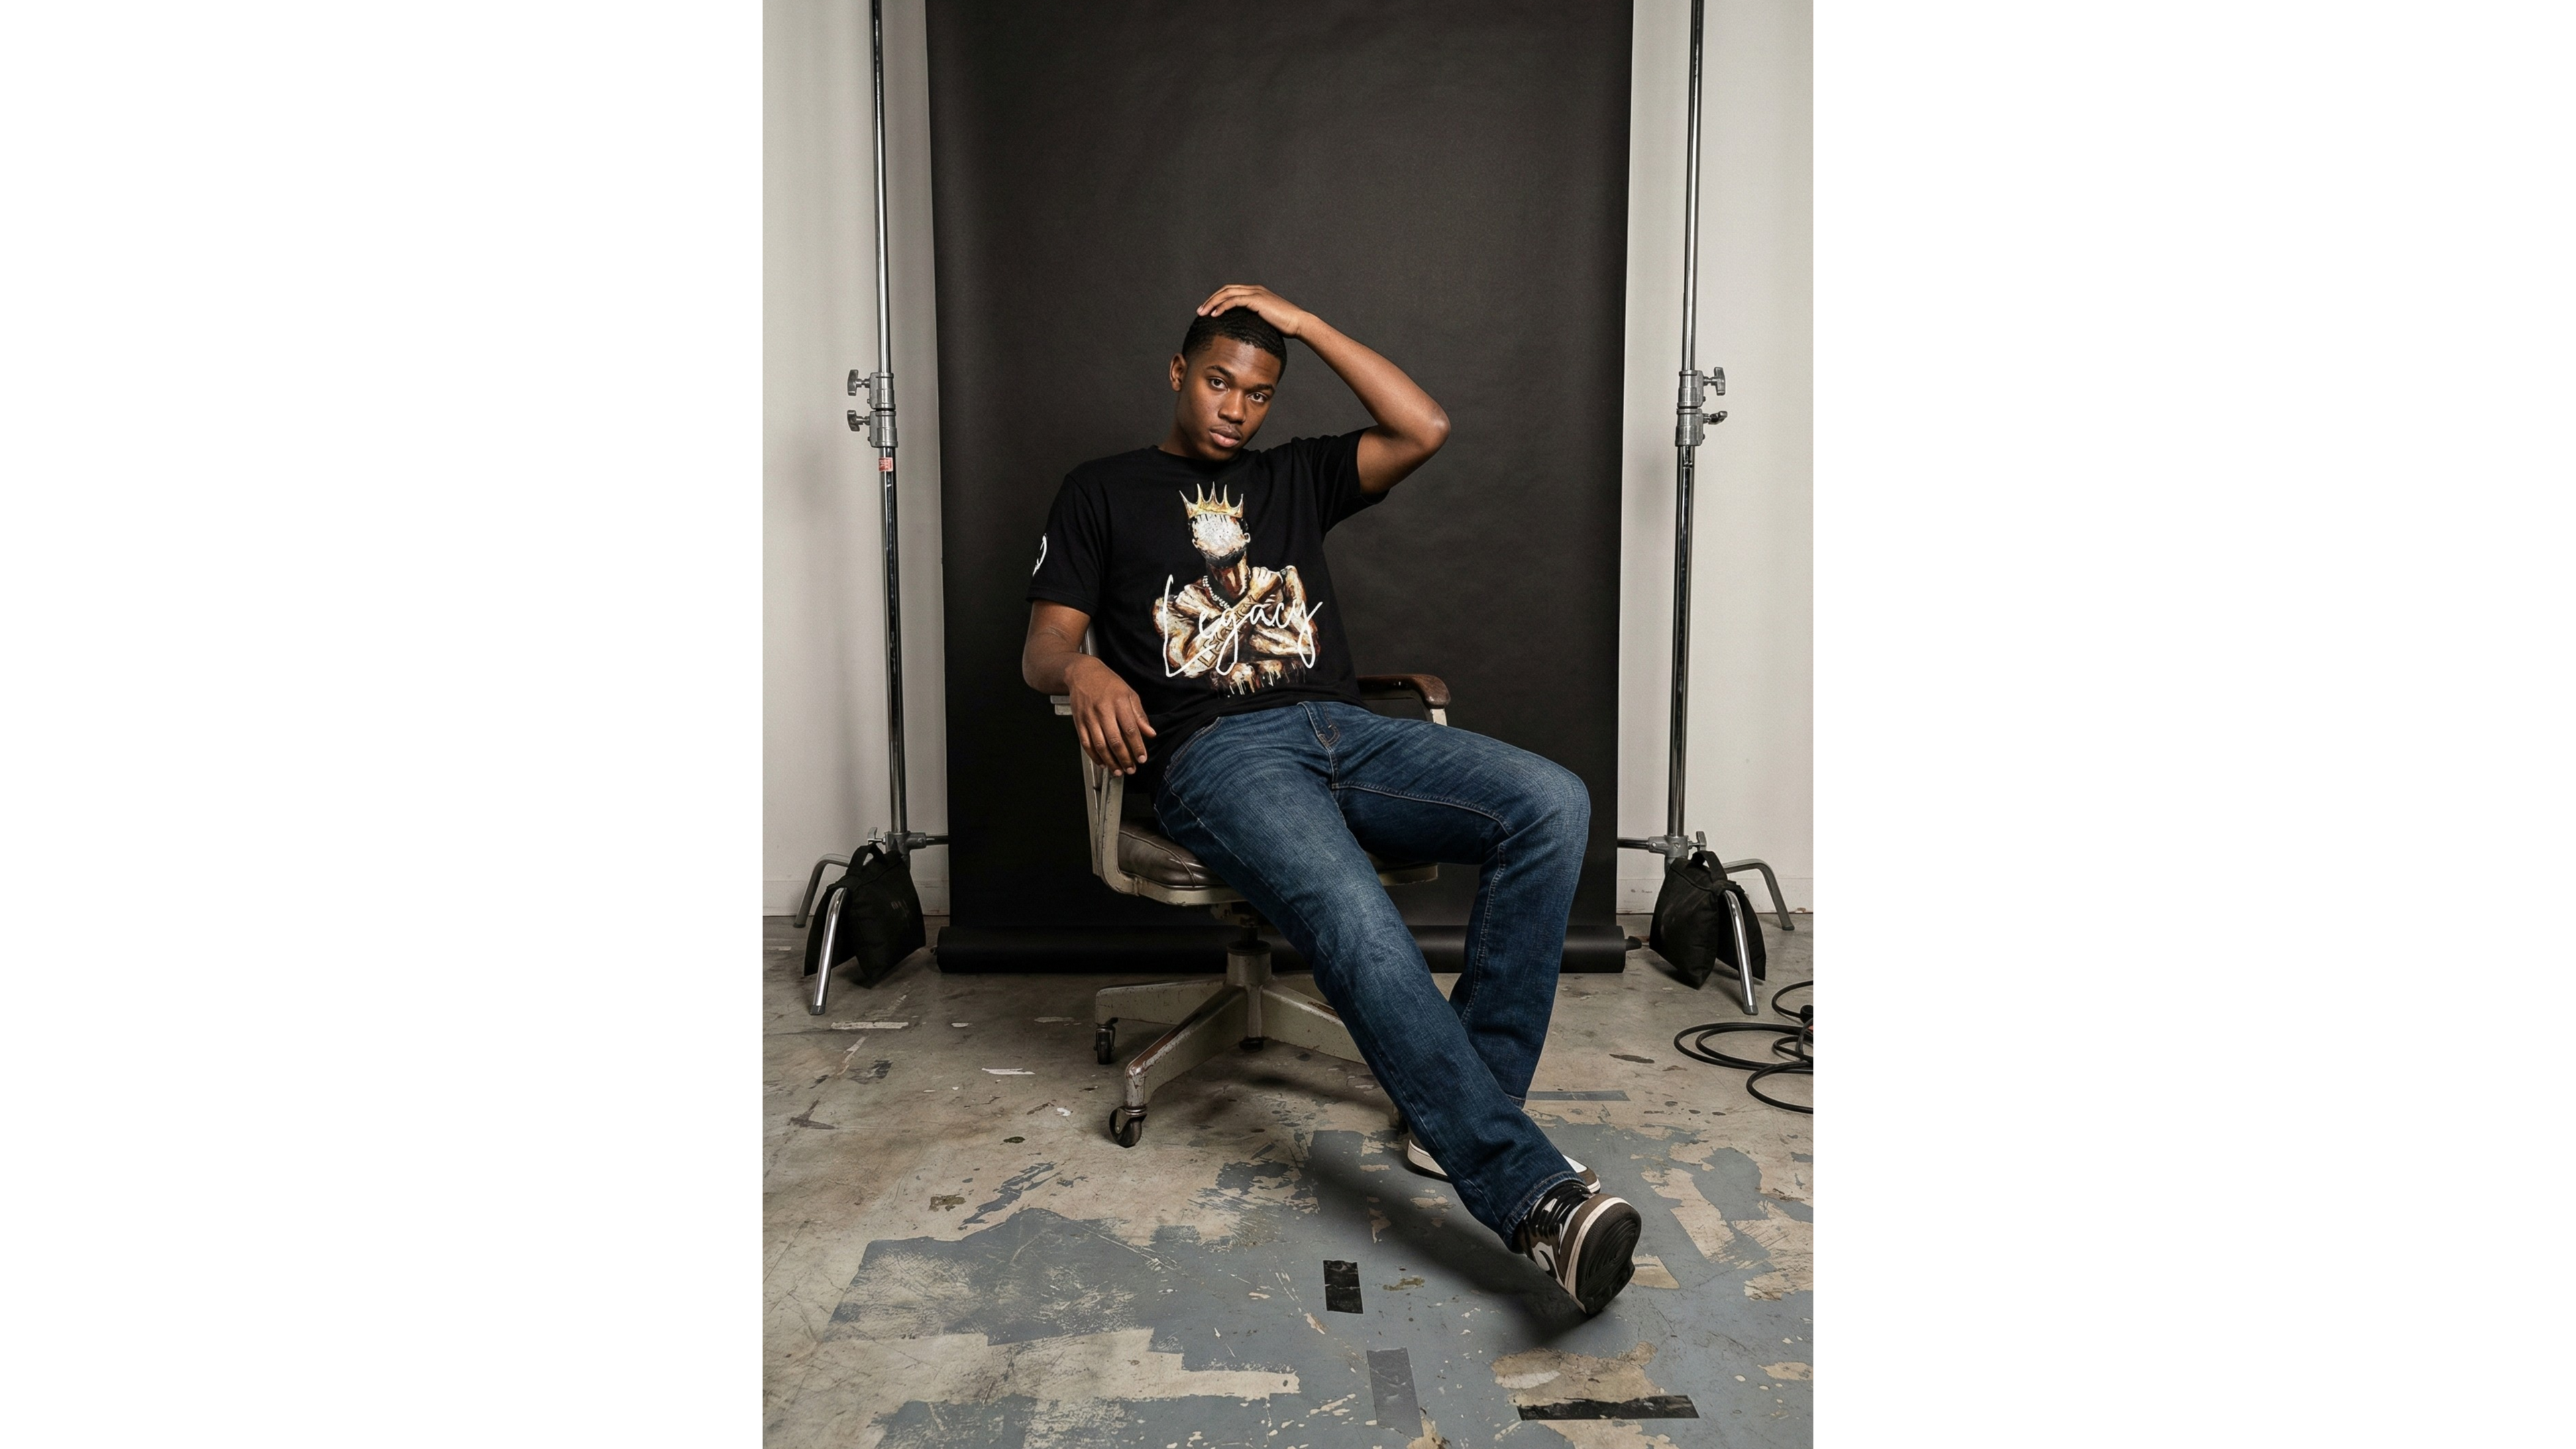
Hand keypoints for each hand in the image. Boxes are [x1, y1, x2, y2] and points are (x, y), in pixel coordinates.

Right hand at [1067, 656, 1157, 775]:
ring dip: (1110, 761)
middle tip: (1131, 769)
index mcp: (1119, 702)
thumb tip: (1150, 733)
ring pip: (1100, 745)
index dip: (1137, 746)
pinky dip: (1094, 756)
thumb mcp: (1129, 693)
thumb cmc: (1107, 682)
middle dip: (1124, 758)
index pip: (1130, 729)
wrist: (1082, 673)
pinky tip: (1102, 763)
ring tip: (1118, 771)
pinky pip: (1086, 743)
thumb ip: (1139, 715)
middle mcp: (1103, 710)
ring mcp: (1089, 717)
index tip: (1142, 758)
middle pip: (1115, 740)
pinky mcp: (1079, 722)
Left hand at [1195, 284, 1311, 338]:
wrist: (1298, 323)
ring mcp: (1255, 293)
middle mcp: (1254, 289)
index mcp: (1256, 293)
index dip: (1218, 299)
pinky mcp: (1256, 300)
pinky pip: (1234, 301)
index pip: (1231, 292)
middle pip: (1226, 290)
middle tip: (1200, 311)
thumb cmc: (1285, 327)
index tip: (1208, 311)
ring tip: (1202, 313)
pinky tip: (1214, 315)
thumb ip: (1255, 322)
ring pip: (1227, 293)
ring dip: (1212, 302)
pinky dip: (1222, 306)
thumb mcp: (1266, 323)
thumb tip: (1245, 333)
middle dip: (1211, 300)